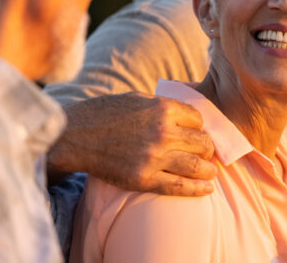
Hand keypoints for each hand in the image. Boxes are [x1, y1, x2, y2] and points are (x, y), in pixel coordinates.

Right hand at [47, 91, 216, 195]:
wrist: (77, 135)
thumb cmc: (106, 112)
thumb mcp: (138, 97)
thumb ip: (163, 105)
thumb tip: (187, 115)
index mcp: (162, 108)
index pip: (198, 119)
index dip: (199, 126)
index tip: (197, 133)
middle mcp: (162, 131)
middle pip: (202, 142)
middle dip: (206, 147)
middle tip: (205, 152)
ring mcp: (153, 156)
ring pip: (196, 166)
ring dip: (208, 169)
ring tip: (210, 172)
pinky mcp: (143, 178)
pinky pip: (179, 187)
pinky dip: (198, 189)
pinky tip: (206, 189)